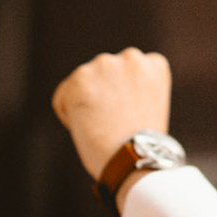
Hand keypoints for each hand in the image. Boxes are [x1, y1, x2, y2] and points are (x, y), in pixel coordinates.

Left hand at [51, 48, 171, 179]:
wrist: (134, 159)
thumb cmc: (142, 146)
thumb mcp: (148, 107)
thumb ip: (130, 90)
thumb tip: (101, 92)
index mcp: (154, 64)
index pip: (128, 72)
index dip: (126, 98)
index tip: (131, 116)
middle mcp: (131, 57)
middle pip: (104, 74)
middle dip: (103, 95)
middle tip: (112, 123)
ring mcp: (104, 66)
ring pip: (83, 83)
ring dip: (86, 103)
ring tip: (101, 127)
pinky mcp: (79, 80)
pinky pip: (63, 98)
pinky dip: (69, 115)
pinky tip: (88, 129)